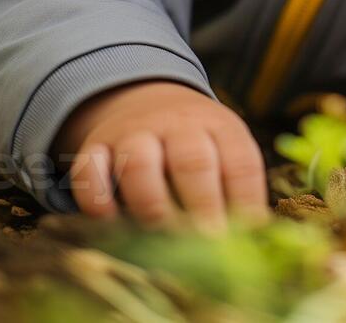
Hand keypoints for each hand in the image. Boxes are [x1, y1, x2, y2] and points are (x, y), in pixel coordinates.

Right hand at [52, 78, 268, 230]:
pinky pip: (90, 171)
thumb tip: (255, 245)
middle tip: (207, 244)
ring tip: (162, 240)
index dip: (245, 203)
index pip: (241, 162)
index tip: (244, 238)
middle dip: (202, 207)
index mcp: (220, 126)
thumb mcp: (225, 151)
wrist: (146, 99)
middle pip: (192, 161)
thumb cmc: (198, 144)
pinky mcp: (97, 145)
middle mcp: (178, 124)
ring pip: (139, 163)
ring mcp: (134, 132)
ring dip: (152, 207)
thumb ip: (237, 191)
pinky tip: (112, 226)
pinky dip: (98, 201)